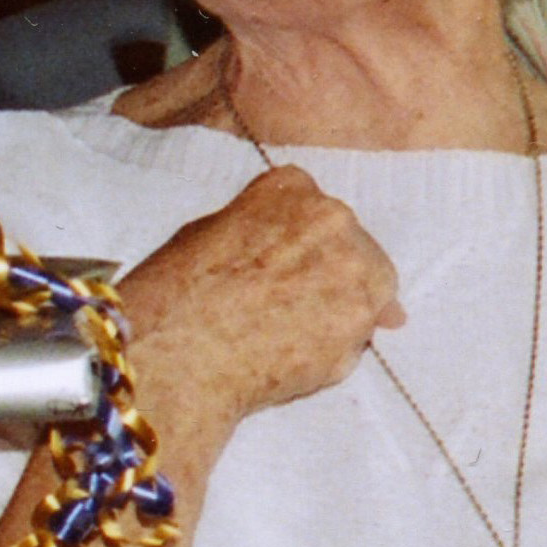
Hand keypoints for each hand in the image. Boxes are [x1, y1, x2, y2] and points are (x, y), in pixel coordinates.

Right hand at [122, 167, 403, 444]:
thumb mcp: (209, 234)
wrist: (178, 353)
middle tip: (286, 307)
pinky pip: (360, 334)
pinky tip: (296, 356)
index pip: (312, 208)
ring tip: (291, 335)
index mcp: (291, 189)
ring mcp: (353, 270)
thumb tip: (301, 261)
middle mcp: (332, 219)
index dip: (299, 243)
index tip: (280, 266)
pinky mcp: (360, 322)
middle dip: (329, 273)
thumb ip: (264, 235)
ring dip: (341, 309)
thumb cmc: (176, 293)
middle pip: (352, 245)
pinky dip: (337, 347)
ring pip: (370, 289)